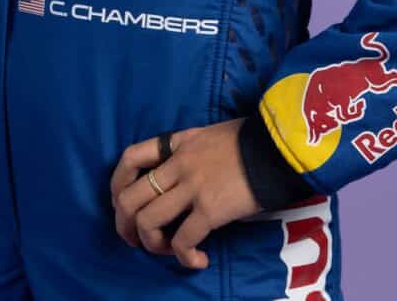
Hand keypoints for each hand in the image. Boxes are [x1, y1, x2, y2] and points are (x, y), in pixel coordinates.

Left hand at [109, 119, 260, 270]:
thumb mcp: (210, 135)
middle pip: (130, 198)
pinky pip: (182, 240)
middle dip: (125, 226)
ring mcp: (191, 188)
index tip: (122, 204)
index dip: (117, 184)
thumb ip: (189, 150)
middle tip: (136, 240)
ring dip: (152, 244)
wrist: (279, 147)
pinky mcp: (209, 210)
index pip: (130, 157)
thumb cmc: (251, 141)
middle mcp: (178, 165)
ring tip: (169, 250)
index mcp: (177, 144)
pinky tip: (198, 260)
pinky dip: (185, 257)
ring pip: (148, 222)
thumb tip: (178, 174)